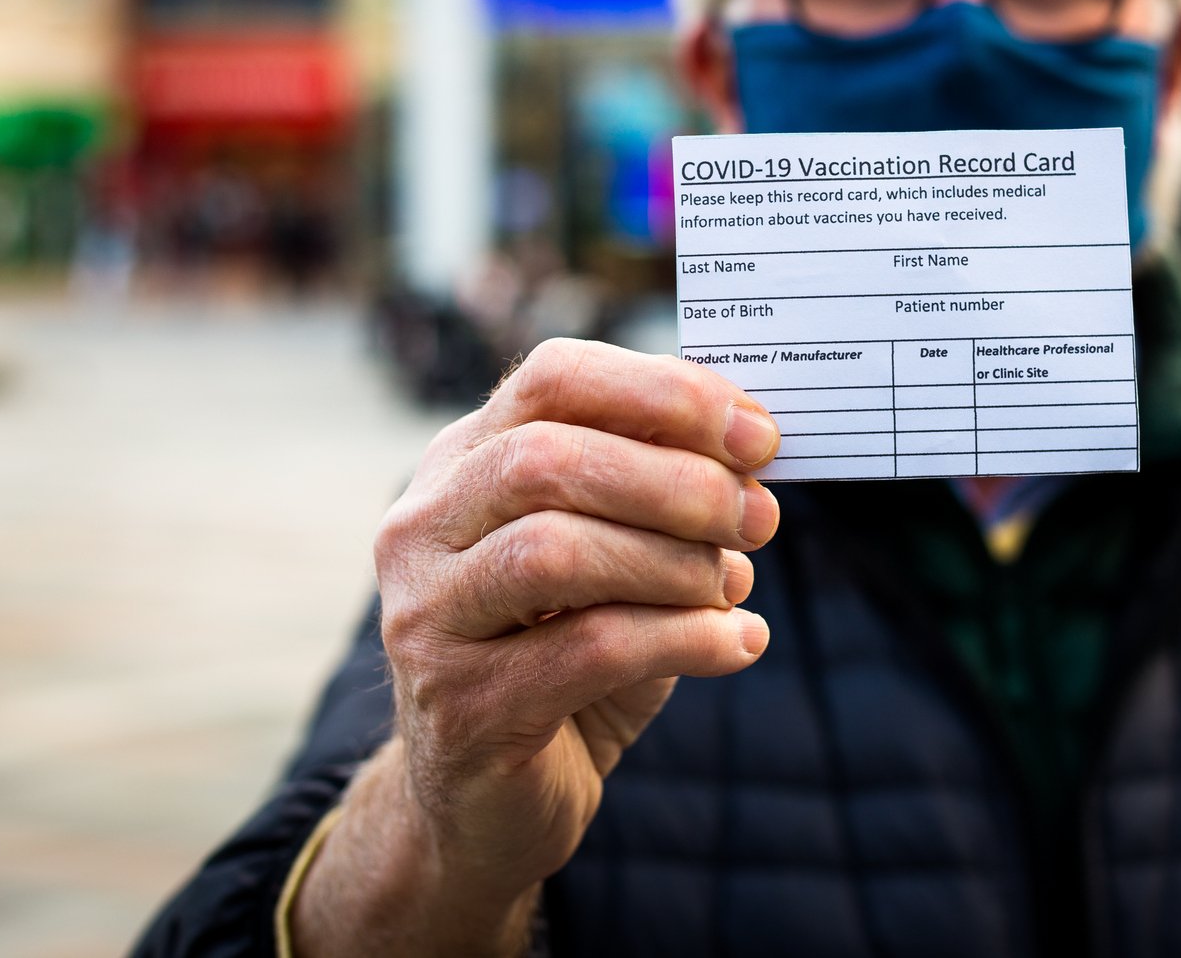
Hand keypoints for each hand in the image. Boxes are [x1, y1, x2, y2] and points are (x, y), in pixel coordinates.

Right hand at [292, 338, 780, 956]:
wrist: (493, 801)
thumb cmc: (567, 655)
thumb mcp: (614, 554)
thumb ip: (659, 492)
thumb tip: (754, 448)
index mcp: (460, 463)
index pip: (553, 379)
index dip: (664, 394)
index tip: (757, 436)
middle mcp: (422, 529)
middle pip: (546, 459)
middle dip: (675, 482)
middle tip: (759, 518)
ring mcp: (427, 618)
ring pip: (555, 551)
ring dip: (674, 562)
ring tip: (736, 586)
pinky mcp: (461, 707)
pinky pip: (588, 650)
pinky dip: (685, 639)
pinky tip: (739, 644)